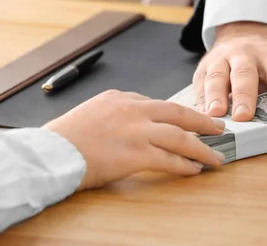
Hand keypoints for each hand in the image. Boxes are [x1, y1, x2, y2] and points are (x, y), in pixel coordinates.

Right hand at [43, 90, 225, 190]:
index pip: (158, 104)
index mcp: (121, 98)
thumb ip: (117, 114)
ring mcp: (136, 130)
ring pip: (181, 137)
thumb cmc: (64, 139)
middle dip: (203, 122)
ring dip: (202, 148)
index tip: (191, 122)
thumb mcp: (92, 112)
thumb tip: (136, 126)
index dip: (179, 116)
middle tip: (218, 128)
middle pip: (178, 113)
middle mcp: (132, 109)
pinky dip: (185, 165)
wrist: (49, 154)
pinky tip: (195, 169)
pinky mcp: (135, 153)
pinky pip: (169, 159)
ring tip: (215, 156)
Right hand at [193, 22, 266, 121]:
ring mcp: (222, 59)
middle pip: (245, 73)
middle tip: (244, 116)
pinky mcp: (204, 68)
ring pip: (217, 76)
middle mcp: (246, 55)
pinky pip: (201, 84)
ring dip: (216, 96)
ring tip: (217, 114)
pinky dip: (201, 100)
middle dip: (244, 96)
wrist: (244, 38)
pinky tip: (204, 114)